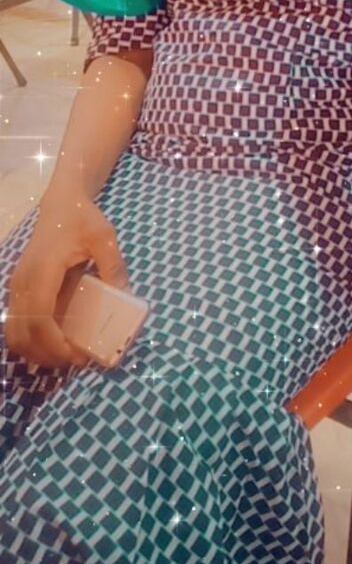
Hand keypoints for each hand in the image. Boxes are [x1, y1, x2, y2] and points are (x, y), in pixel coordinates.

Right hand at [5, 191, 128, 368]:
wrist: (61, 203)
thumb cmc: (82, 218)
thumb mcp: (105, 237)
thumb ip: (113, 265)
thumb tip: (125, 297)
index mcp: (42, 271)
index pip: (39, 318)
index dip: (54, 344)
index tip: (77, 356)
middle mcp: (23, 283)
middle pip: (22, 334)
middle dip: (47, 355)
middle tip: (77, 360)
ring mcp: (17, 287)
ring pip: (14, 334)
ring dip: (37, 351)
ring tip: (67, 354)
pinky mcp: (19, 290)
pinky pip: (17, 325)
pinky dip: (32, 341)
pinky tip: (56, 342)